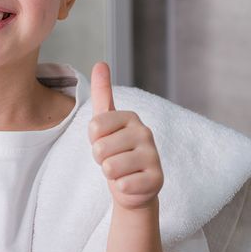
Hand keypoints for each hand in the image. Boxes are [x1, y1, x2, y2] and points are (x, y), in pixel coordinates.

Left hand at [88, 62, 163, 210]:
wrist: (133, 187)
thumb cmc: (116, 153)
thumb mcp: (105, 123)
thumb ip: (102, 94)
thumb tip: (100, 63)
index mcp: (130, 117)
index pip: (94, 126)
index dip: (93, 140)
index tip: (104, 142)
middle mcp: (145, 133)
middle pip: (100, 148)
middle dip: (100, 159)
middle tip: (113, 160)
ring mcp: (153, 156)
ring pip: (110, 167)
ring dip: (110, 174)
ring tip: (121, 171)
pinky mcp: (157, 179)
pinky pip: (123, 184)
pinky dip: (121, 188)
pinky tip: (130, 184)